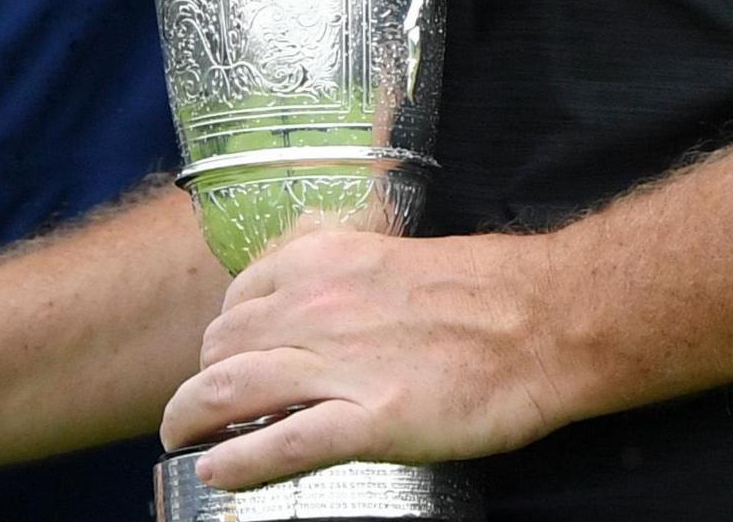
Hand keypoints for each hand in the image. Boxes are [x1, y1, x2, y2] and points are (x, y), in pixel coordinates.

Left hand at [160, 227, 573, 492]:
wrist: (548, 320)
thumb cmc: (484, 294)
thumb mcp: (389, 263)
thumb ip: (338, 285)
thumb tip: (306, 318)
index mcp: (322, 261)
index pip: (237, 302)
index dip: (222, 340)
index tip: (223, 364)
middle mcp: (316, 306)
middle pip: (220, 349)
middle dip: (199, 383)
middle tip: (200, 412)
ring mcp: (340, 365)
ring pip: (228, 391)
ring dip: (192, 420)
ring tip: (184, 440)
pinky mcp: (371, 419)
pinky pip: (280, 445)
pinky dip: (237, 462)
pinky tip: (216, 471)